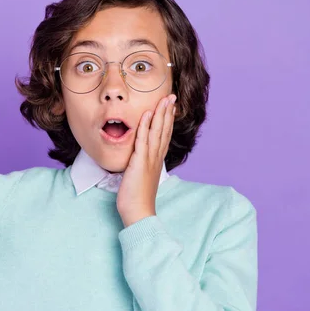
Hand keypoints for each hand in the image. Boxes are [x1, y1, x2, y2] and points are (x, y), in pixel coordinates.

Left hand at [117, 94, 176, 227]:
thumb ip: (142, 167)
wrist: (139, 213)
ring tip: (165, 99)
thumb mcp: (141, 179)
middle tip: (172, 97)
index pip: (164, 137)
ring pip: (157, 132)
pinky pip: (143, 140)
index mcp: (157, 161)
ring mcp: (149, 159)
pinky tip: (147, 114)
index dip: (168, 121)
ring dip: (161, 114)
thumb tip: (139, 161)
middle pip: (164, 130)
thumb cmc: (138, 200)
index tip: (170, 108)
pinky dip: (146, 126)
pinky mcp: (140, 162)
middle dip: (168, 113)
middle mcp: (156, 158)